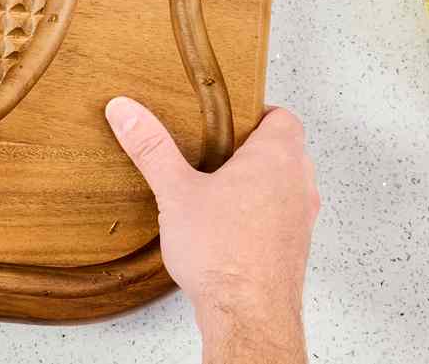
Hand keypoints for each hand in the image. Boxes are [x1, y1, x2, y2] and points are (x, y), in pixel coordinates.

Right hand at [106, 97, 318, 363]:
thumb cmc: (223, 254)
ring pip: (286, 185)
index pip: (284, 117)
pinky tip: (227, 226)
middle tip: (216, 149)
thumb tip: (126, 111)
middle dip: (253, 147)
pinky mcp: (294, 249)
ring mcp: (301, 220)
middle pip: (286, 149)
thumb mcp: (175, 191)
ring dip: (260, 182)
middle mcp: (298, 185)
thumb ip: (151, 147)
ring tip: (219, 188)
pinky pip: (282, 218)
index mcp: (276, 159)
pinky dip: (261, 214)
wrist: (247, 316)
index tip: (228, 116)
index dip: (257, 112)